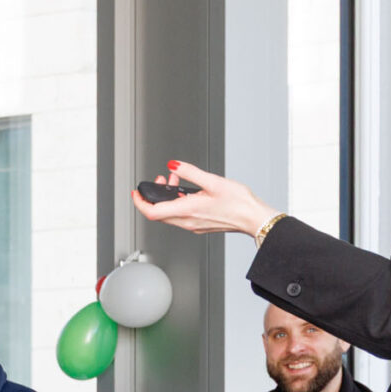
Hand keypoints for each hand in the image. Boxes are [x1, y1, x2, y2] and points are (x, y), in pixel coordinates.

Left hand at [133, 161, 280, 238]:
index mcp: (187, 211)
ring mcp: (193, 225)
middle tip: (160, 180)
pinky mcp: (200, 225)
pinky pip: (181, 215)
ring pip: (170, 214)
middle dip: (155, 195)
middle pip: (158, 213)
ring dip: (168, 197)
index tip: (137, 192)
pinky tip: (187, 191)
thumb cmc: (239, 203)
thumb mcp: (213, 181)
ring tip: (175, 181)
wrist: (254, 218)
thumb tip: (173, 166)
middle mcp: (188, 221)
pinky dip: (178, 202)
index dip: (140, 202)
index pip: (152, 212)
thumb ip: (190, 172)